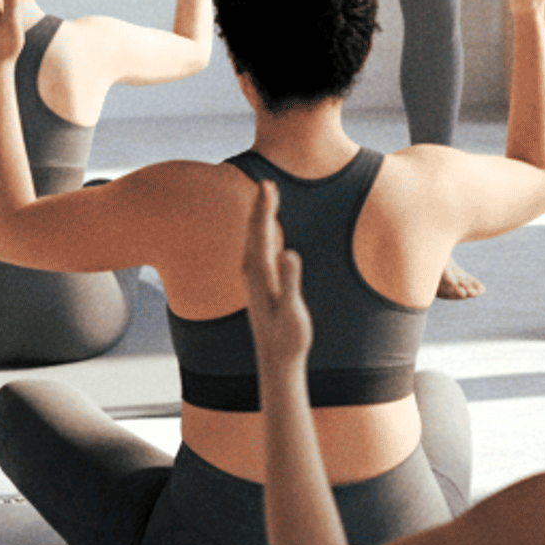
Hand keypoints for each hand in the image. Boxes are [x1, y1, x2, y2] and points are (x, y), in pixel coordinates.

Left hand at [241, 174, 312, 375]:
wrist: (276, 360)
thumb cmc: (288, 336)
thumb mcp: (292, 310)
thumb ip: (290, 280)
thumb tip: (288, 251)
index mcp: (259, 274)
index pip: (261, 233)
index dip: (265, 209)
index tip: (267, 185)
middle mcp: (251, 274)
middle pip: (253, 233)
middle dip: (260, 208)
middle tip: (267, 184)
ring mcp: (253, 280)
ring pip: (253, 241)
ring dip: (259, 219)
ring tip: (265, 200)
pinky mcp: (259, 286)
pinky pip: (258, 251)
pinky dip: (261, 234)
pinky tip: (265, 234)